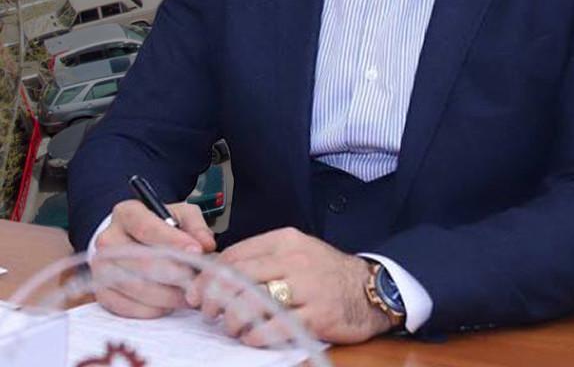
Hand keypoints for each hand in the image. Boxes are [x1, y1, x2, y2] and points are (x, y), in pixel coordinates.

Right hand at [92, 200, 215, 318]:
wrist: (130, 240)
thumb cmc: (159, 227)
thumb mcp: (181, 215)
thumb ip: (196, 226)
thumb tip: (205, 245)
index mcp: (127, 214)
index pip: (148, 228)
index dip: (173, 241)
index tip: (196, 252)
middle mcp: (108, 239)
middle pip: (141, 262)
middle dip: (174, 275)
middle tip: (197, 282)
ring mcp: (100, 267)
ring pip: (134, 287)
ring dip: (165, 296)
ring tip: (188, 296)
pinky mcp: (100, 291)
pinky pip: (123, 306)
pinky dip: (149, 310)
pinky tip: (167, 306)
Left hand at [192, 227, 394, 347]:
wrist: (370, 289)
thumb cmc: (325, 275)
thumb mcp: (295, 254)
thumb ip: (260, 259)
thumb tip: (214, 275)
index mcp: (286, 241)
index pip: (234, 255)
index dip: (207, 277)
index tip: (195, 294)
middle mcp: (295, 260)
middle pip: (237, 278)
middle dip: (213, 300)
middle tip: (207, 313)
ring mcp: (307, 287)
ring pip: (251, 303)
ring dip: (232, 321)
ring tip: (233, 328)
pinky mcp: (317, 314)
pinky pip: (274, 327)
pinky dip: (256, 336)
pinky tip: (253, 338)